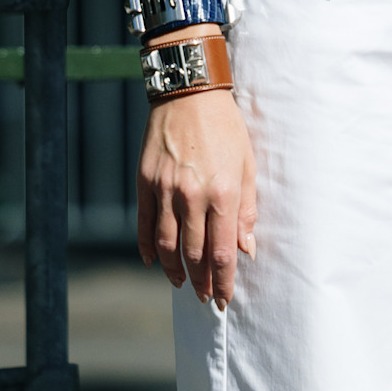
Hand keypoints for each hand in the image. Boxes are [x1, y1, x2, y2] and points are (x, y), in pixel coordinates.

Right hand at [137, 87, 256, 308]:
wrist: (189, 93)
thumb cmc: (225, 127)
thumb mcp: (247, 165)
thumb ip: (246, 210)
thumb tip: (246, 248)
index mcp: (223, 193)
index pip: (223, 251)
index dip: (223, 280)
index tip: (223, 297)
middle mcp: (192, 196)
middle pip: (194, 253)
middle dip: (201, 281)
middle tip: (205, 297)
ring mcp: (165, 190)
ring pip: (167, 244)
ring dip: (174, 270)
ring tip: (182, 283)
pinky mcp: (145, 182)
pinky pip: (144, 224)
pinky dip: (147, 247)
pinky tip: (153, 262)